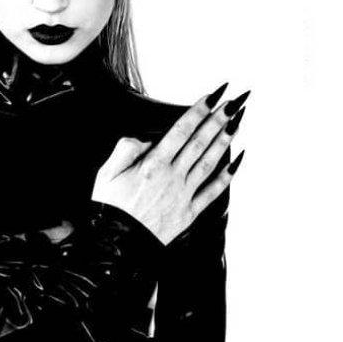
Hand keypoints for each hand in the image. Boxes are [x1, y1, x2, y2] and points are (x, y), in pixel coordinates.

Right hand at [91, 88, 247, 244]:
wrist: (117, 244)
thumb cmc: (110, 209)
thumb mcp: (105, 173)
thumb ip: (125, 149)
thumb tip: (144, 139)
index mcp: (152, 165)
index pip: (180, 131)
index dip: (197, 112)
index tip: (211, 97)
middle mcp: (172, 178)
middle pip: (199, 143)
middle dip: (218, 120)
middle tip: (233, 102)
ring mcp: (182, 195)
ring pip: (209, 163)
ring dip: (224, 141)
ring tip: (237, 123)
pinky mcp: (188, 213)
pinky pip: (212, 192)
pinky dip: (226, 177)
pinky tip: (236, 163)